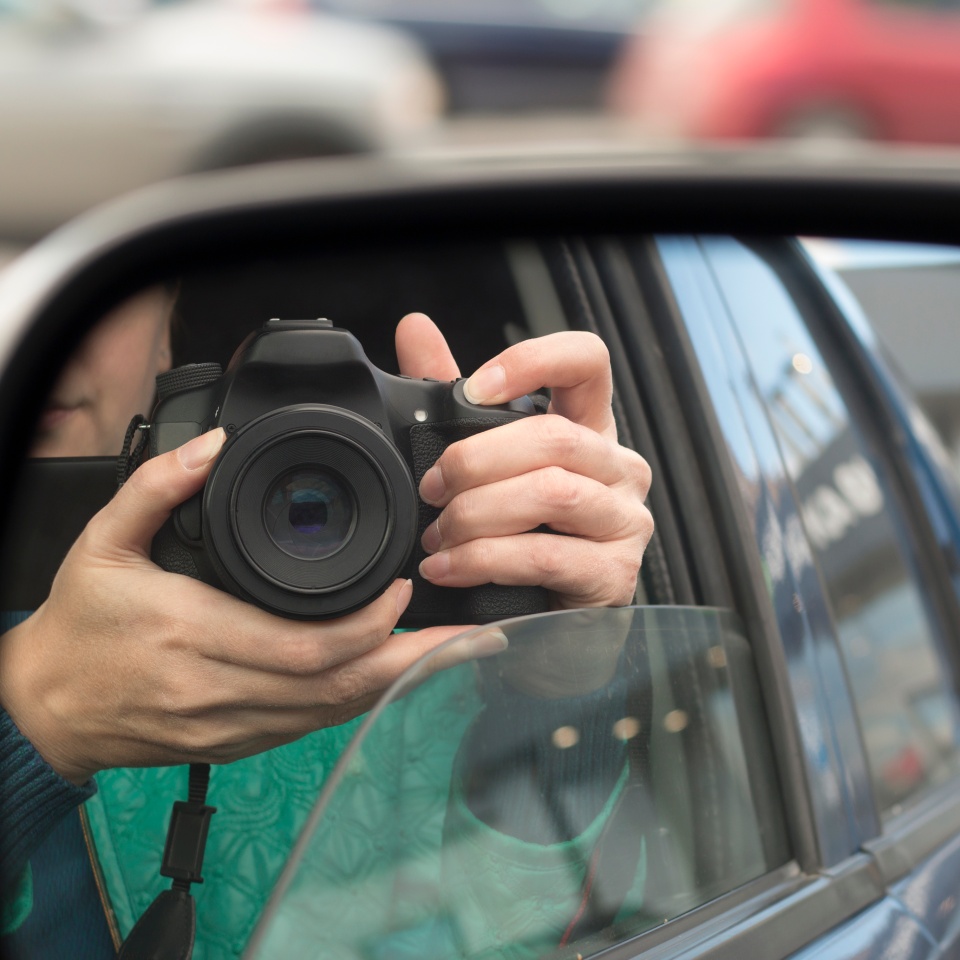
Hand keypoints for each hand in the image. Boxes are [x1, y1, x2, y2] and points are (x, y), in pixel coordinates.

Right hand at [0, 429, 472, 785]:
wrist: (47, 706)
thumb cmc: (80, 625)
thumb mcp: (101, 542)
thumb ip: (157, 486)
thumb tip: (214, 446)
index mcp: (191, 634)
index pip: (303, 643)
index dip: (368, 624)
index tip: (402, 587)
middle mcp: (218, 689)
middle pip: (337, 684)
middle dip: (410, 660)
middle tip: (467, 630)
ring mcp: (231, 725)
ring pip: (334, 713)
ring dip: (397, 683)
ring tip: (452, 654)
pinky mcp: (236, 743)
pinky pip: (313, 727)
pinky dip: (361, 702)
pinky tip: (394, 677)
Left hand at [395, 313, 653, 610]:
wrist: (540, 623)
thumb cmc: (517, 536)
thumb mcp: (484, 463)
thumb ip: (451, 399)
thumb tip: (415, 329)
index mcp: (588, 430)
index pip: (588, 361)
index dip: (533, 361)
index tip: (475, 388)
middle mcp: (618, 468)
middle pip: (553, 437)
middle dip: (474, 463)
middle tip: (432, 489)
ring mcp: (625, 522)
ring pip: (550, 493)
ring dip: (476, 514)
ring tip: (438, 537)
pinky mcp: (615, 575)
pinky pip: (546, 556)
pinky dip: (484, 560)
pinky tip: (450, 568)